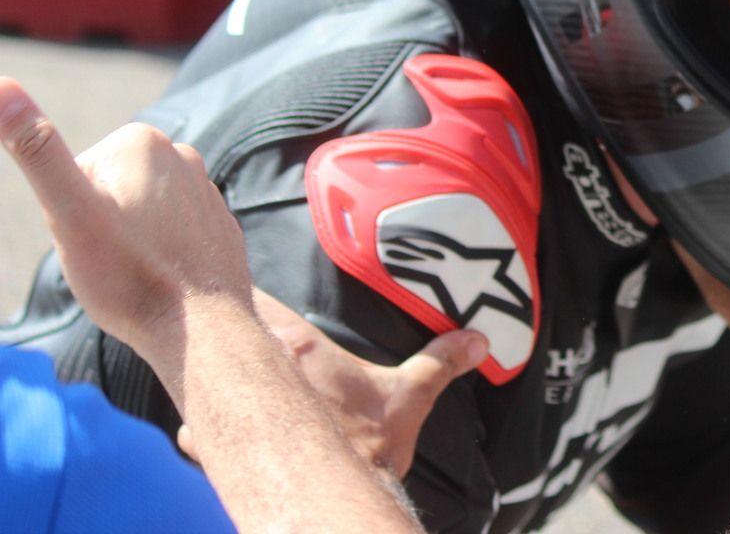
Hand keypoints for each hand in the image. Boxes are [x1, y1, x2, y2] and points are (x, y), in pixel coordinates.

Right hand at [0, 78, 251, 366]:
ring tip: (138, 271)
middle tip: (112, 260)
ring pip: (137, 215)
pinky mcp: (219, 222)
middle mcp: (182, 154)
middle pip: (108, 193)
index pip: (77, 175)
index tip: (92, 239)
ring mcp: (206, 188)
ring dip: (129, 243)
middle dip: (100, 226)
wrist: (200, 328)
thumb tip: (1, 87)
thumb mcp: (67, 211)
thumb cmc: (128, 274)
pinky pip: (169, 235)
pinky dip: (158, 255)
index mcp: (140, 141)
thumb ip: (36, 150)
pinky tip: (163, 279)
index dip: (73, 215)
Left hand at [179, 291, 488, 476]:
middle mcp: (259, 371)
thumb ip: (442, 362)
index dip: (249, 293)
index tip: (247, 287)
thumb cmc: (370, 444)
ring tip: (219, 379)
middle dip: (229, 331)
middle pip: (224, 333)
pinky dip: (200, 429)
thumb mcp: (412, 396)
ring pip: (201, 381)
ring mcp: (232, 412)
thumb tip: (478, 340)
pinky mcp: (218, 451)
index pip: (257, 300)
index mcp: (298, 348)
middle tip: (233, 327)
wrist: (337, 498)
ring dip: (211, 379)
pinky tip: (208, 432)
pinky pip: (195, 431)